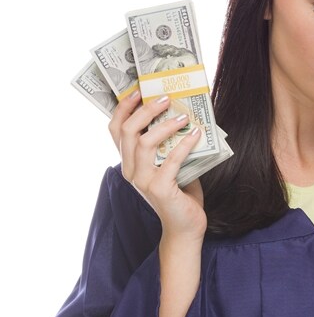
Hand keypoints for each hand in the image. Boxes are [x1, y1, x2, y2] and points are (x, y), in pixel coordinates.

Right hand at [109, 91, 206, 240]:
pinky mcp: (159, 189)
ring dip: (165, 125)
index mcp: (128, 162)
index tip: (138, 90)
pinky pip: (170, 160)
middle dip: (145, 110)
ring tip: (184, 116)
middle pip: (128, 132)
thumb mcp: (169, 163)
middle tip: (165, 98)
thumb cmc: (180, 191)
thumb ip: (168, 143)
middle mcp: (130, 171)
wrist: (185, 226)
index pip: (115, 130)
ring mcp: (142, 181)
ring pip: (144, 143)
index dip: (123, 108)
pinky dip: (184, 144)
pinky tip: (196, 134)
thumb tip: (181, 112)